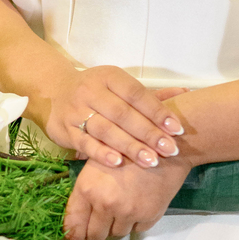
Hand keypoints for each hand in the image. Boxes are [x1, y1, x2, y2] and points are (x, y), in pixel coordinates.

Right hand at [42, 65, 184, 170]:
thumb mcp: (118, 85)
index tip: (177, 129)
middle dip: (149, 133)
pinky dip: (102, 153)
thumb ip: (149, 95)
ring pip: (106, 129)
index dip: (157, 111)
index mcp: (109, 76)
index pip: (136, 93)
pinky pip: (85, 142)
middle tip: (169, 150)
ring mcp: (76, 110)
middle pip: (123, 114)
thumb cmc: (95, 90)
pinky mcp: (65, 129)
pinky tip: (119, 163)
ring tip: (151, 160)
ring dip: (130, 146)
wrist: (53, 92)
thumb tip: (185, 93)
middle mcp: (91, 91)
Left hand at [64, 154, 191, 239]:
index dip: (73, 235)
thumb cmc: (126, 148)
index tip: (75, 238)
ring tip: (122, 204)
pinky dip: (134, 221)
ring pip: (116, 234)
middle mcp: (106, 204)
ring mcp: (127, 212)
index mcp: (88, 189)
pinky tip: (137, 202)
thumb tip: (77, 215)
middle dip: (95, 231)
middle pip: (94, 236)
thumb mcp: (97, 161)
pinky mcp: (147, 217)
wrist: (162, 145)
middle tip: (100, 223)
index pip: (73, 226)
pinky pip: (135, 230)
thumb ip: (85, 189)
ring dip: (116, 225)